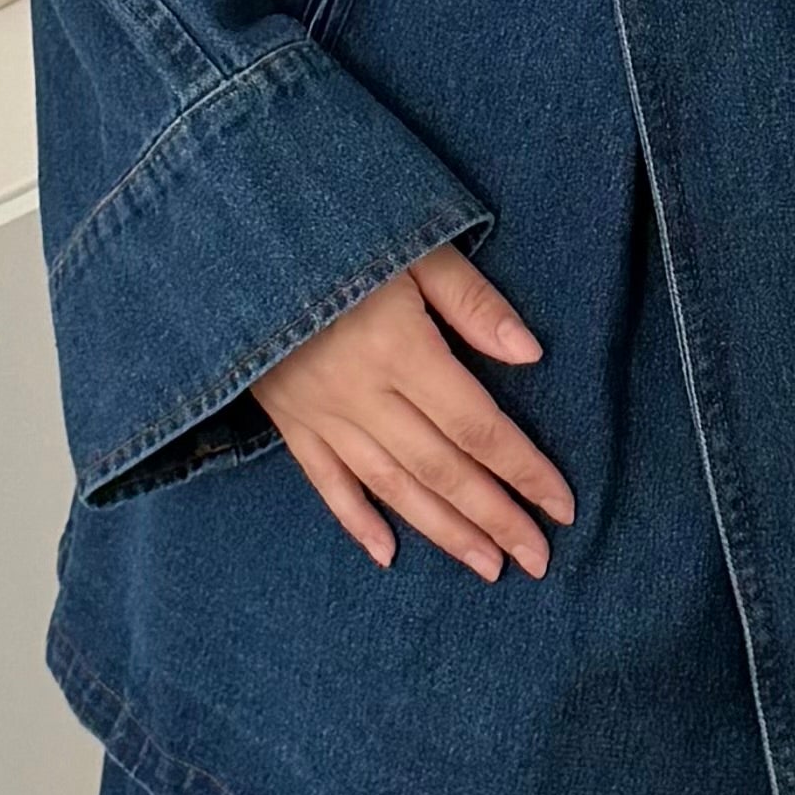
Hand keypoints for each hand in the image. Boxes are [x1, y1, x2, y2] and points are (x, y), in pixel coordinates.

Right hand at [258, 243, 574, 577]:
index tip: (563, 505)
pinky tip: (388, 555)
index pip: (478, 427)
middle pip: (442, 469)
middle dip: (495, 518)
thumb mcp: (412, 243)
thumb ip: (471, 300)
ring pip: (391, 486)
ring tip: (487, 566)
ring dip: (443, 532)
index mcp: (401, 350)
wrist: (231, 237)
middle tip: (538, 559)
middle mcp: (362, 394)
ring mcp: (321, 413)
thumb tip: (531, 353)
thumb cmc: (334, 228)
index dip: (524, 471)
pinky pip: (325, 480)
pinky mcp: (288, 419)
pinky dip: (356, 520)